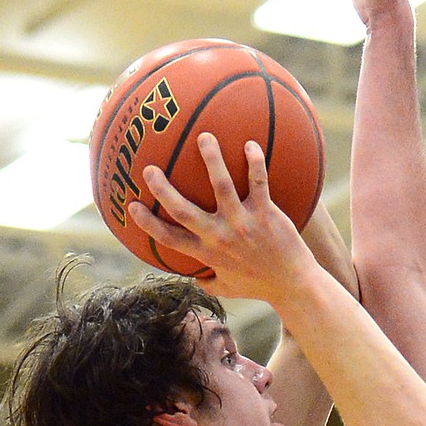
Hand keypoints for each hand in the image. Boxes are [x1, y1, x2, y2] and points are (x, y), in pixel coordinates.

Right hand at [128, 135, 311, 301]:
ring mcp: (243, 224)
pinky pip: (259, 182)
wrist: (294, 285)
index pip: (169, 238)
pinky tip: (250, 144)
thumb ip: (209, 281)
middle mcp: (220, 237)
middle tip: (148, 168)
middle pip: (183, 210)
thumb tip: (195, 279)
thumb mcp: (229, 288)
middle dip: (163, 189)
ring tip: (204, 137)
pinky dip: (255, 161)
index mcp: (207, 253)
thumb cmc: (261, 285)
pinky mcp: (266, 214)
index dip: (148, 223)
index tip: (131, 206)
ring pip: (222, 186)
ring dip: (212, 159)